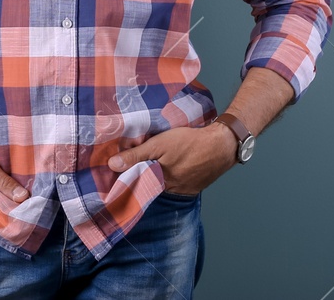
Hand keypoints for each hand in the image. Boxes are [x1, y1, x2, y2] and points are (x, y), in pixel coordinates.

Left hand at [107, 122, 237, 195]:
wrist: (221, 145)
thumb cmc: (189, 142)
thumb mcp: (159, 144)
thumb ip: (136, 155)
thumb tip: (112, 165)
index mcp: (160, 181)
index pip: (138, 185)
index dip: (129, 177)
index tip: (119, 172)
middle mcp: (171, 190)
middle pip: (152, 184)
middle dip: (144, 176)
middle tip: (136, 164)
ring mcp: (185, 189)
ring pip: (165, 184)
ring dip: (160, 175)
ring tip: (156, 162)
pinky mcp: (195, 186)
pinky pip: (179, 183)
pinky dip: (174, 176)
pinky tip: (175, 165)